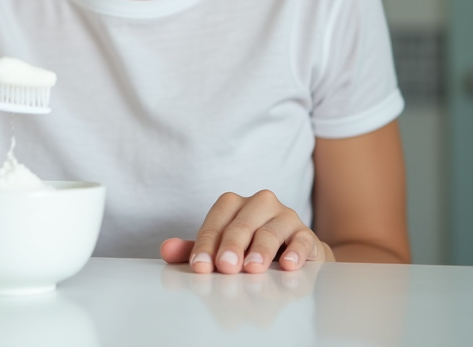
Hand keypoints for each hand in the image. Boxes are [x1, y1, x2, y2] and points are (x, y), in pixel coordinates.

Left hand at [160, 189, 333, 273]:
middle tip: (225, 267)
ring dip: (260, 251)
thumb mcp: (220, 249)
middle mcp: (259, 204)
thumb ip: (195, 249)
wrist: (291, 254)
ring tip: (253, 268)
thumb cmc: (249, 249)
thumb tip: (166, 251)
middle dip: (231, 246)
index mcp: (233, 204)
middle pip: (241, 224)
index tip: (199, 266)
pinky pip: (302, 239)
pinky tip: (288, 264)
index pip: (215, 223)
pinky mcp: (306, 233)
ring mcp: (285, 216)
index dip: (205, 245)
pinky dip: (295, 251)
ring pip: (270, 230)